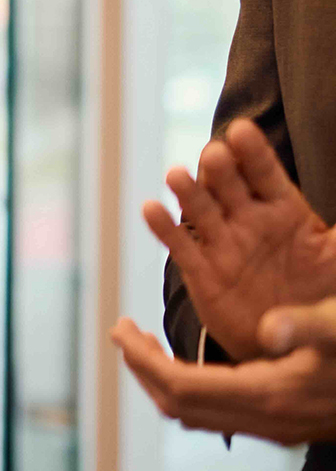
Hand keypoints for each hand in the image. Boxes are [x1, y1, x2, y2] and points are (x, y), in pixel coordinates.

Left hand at [114, 308, 335, 444]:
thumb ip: (306, 327)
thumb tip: (268, 328)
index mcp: (268, 396)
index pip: (179, 386)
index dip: (141, 358)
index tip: (119, 327)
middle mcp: (265, 420)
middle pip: (178, 406)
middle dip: (141, 369)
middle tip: (123, 332)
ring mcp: (275, 429)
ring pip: (197, 415)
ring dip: (163, 381)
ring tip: (144, 345)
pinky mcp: (284, 426)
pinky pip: (219, 414)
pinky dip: (191, 389)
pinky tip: (190, 363)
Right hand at [147, 118, 335, 358]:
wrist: (294, 339)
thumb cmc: (322, 293)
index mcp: (284, 208)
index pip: (265, 173)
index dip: (253, 152)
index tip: (242, 131)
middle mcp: (248, 218)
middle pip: (228, 184)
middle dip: (220, 168)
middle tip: (215, 153)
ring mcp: (222, 242)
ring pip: (201, 209)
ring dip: (187, 191)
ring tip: (176, 175)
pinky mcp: (201, 271)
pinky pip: (181, 246)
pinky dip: (163, 228)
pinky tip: (151, 209)